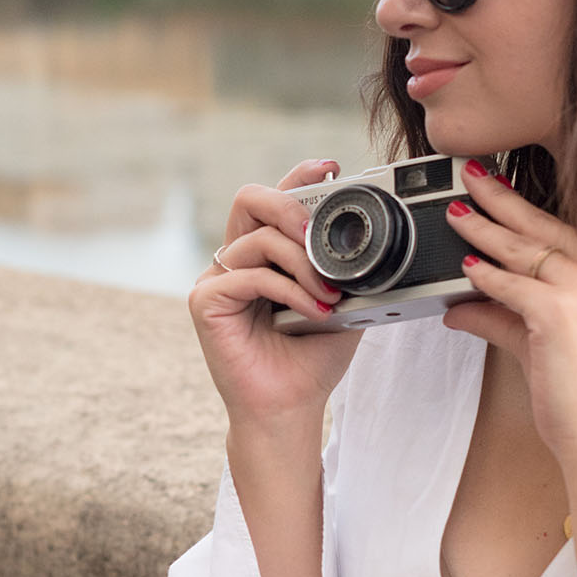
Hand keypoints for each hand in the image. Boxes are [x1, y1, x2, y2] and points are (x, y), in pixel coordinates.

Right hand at [188, 161, 360, 426]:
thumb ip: (345, 269)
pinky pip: (250, 275)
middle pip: (250, 198)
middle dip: (290, 204)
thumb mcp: (341, 302)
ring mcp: (216, 280)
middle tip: (317, 233)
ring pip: (257, 239)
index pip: (273, 201)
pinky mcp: (205, 303)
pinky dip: (288, 289)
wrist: (291, 408)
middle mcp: (236, 261)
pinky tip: (313, 310)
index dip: (297, 177)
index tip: (331, 167)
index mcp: (264, 255)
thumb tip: (371, 239)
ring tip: (328, 293)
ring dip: (302, 262)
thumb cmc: (311, 360)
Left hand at [441, 162, 576, 469]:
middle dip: (501, 199)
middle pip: (543, 225)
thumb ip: (501, 316)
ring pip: (524, 249)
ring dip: (484, 230)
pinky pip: (512, 284)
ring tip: (456, 213)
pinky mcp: (561, 311)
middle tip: (470, 177)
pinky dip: (485, 276)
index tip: (496, 188)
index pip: (561, 228)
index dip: (524, 208)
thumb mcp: (538, 342)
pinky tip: (466, 269)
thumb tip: (459, 305)